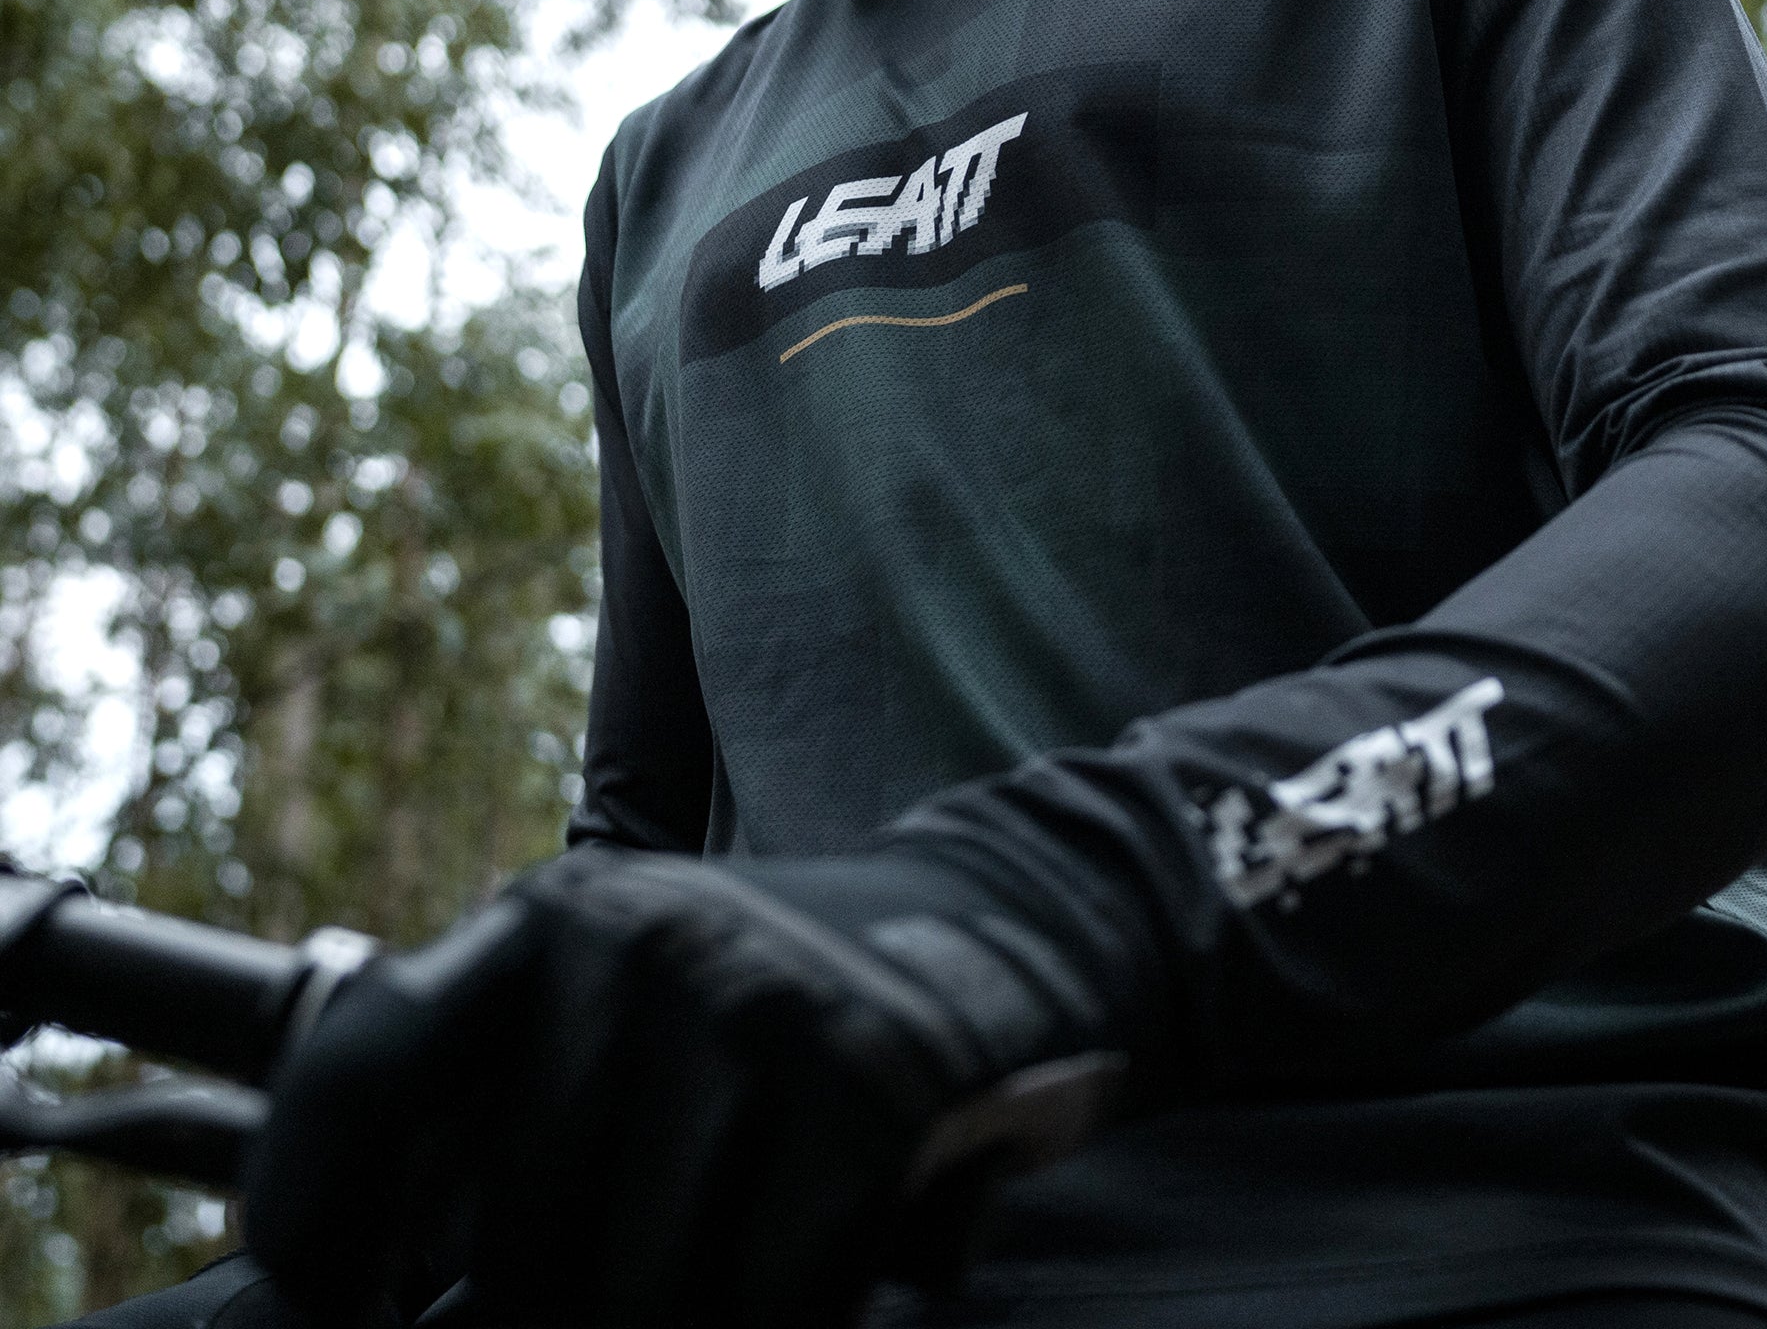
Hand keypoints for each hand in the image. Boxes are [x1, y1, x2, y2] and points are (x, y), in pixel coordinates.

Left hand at [243, 844, 1120, 1328]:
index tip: (344, 1304)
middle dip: (578, 1310)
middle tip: (660, 1266)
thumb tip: (366, 1272)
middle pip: (517, 1253)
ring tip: (755, 1243)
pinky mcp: (859, 1079)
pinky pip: (769, 1304)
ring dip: (698, 1312)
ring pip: (639, 1301)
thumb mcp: (631, 1000)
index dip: (316, 1216)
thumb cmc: (786, 1002)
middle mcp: (632, 942)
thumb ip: (502, 1106)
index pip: (363, 1066)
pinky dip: (796, 1311)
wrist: (1012, 915)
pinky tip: (834, 1249)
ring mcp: (749, 1004)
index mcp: (549, 919)